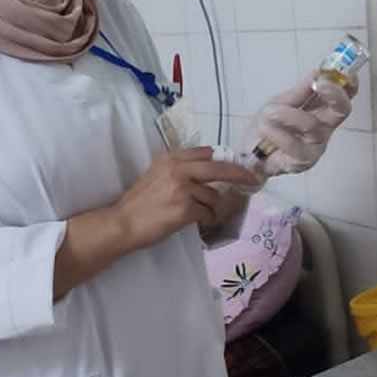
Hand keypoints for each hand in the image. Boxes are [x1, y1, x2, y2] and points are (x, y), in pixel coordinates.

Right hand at [113, 147, 260, 248]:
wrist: (123, 223)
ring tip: (203, 217)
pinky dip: (207, 220)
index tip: (237, 166)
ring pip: (214, 196)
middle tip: (253, 180)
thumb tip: (208, 175)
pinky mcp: (186, 208)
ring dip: (214, 209)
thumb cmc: (139, 203)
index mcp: (171, 158)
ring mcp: (183, 187)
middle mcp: (178, 168)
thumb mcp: (157, 175)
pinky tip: (197, 224)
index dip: (225, 160)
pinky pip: (208, 213)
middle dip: (240, 174)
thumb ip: (180, 170)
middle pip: (220, 167)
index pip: (207, 152)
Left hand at [244, 74, 353, 175]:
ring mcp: (316, 146)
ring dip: (287, 115)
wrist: (249, 152)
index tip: (339, 72)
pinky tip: (265, 128)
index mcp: (320, 111)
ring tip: (269, 114)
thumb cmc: (269, 127)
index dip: (347, 84)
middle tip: (320, 83)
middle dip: (334, 94)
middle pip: (342, 110)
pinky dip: (276, 132)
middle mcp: (323, 128)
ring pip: (311, 124)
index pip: (343, 97)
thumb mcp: (280, 102)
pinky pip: (293, 144)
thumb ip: (300, 91)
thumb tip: (318, 73)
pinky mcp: (303, 161)